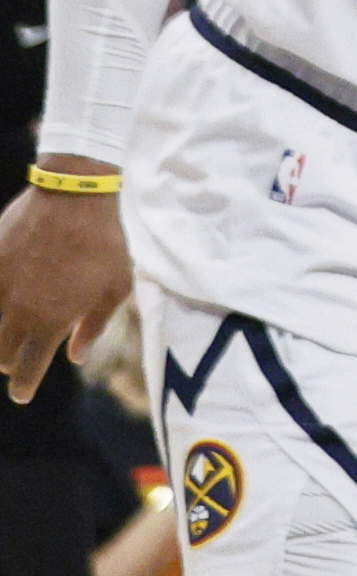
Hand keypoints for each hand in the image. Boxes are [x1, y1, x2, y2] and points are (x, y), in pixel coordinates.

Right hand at [0, 173, 133, 402]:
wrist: (75, 194)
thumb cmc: (105, 241)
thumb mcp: (114, 287)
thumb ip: (93, 326)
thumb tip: (76, 358)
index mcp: (49, 323)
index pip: (26, 373)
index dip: (24, 389)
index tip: (24, 393)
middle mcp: (16, 312)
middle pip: (0, 357)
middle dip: (11, 362)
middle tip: (22, 357)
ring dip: (0, 335)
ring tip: (13, 329)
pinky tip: (7, 295)